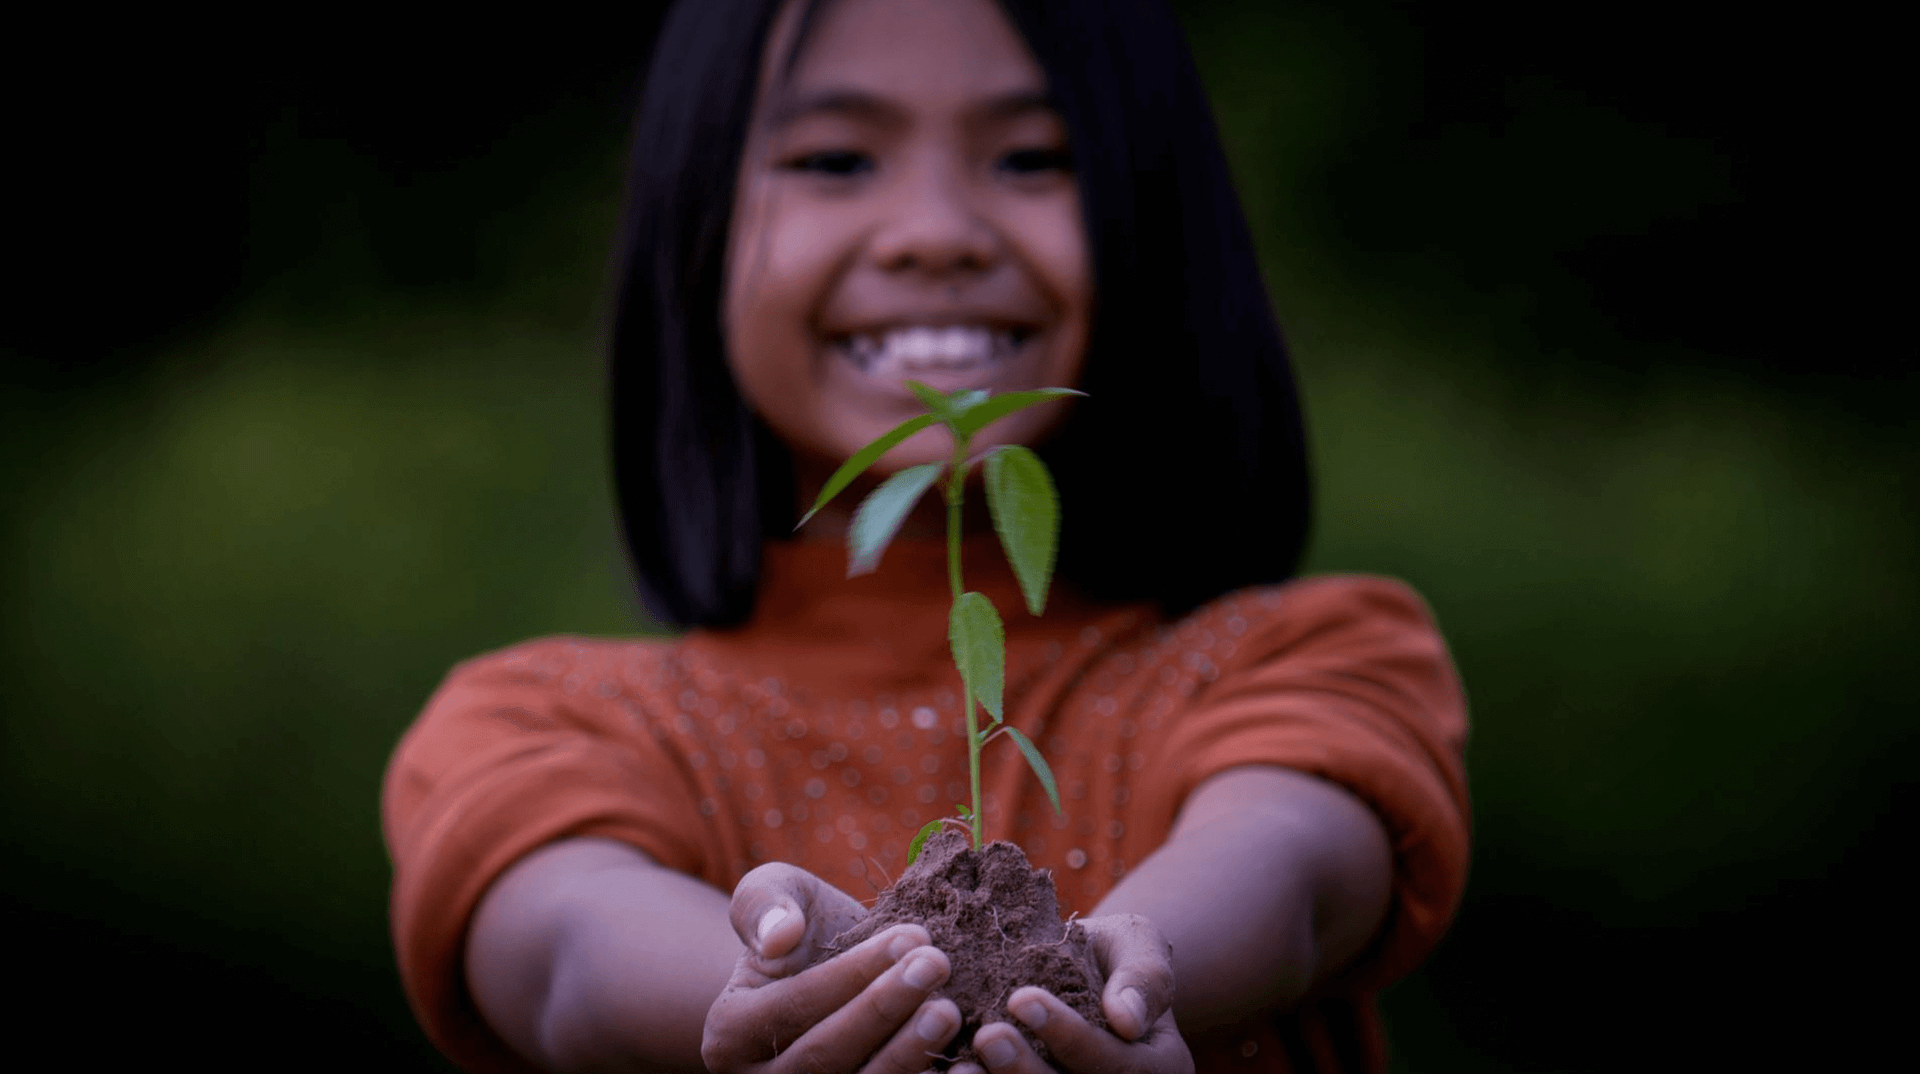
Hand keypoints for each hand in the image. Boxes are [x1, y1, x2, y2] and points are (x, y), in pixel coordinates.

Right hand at [702, 862, 963, 1072]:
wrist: (820, 976)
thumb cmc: (798, 930)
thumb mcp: (772, 894)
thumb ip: (763, 903)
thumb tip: (779, 936)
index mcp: (728, 1034)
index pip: (792, 1008)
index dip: (852, 974)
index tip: (912, 935)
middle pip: (822, 1060)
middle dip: (883, 1010)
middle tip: (937, 965)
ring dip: (906, 1056)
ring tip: (949, 1011)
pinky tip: (964, 1060)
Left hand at [956, 913, 1192, 1073]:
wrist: (1083, 973)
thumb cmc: (1113, 953)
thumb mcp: (1138, 945)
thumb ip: (1144, 976)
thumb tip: (1127, 1019)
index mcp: (1157, 1068)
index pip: (1114, 1062)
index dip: (1068, 1035)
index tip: (1022, 998)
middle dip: (1026, 1073)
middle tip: (987, 1037)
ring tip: (957, 1070)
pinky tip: (947, 1073)